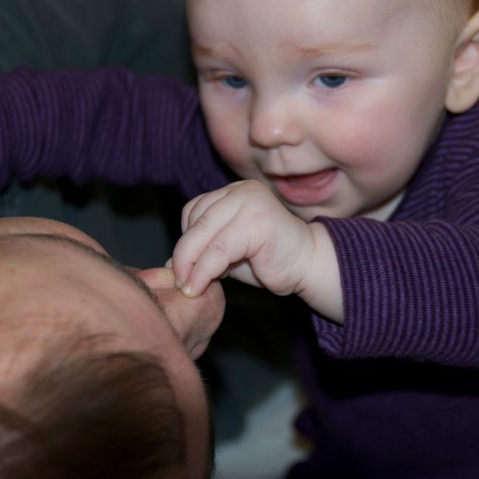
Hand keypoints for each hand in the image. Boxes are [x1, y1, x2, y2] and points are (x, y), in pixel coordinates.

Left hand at [172, 180, 342, 320]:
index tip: (184, 266)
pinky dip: (204, 271)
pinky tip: (200, 286)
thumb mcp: (229, 252)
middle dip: (183, 254)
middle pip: (196, 220)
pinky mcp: (257, 222)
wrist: (308, 266)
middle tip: (178, 281)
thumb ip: (205, 250)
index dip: (186, 238)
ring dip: (191, 265)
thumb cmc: (270, 260)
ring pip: (205, 235)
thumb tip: (170, 264)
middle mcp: (241, 191)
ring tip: (189, 287)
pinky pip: (219, 249)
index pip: (195, 209)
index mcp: (234, 192)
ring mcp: (250, 203)